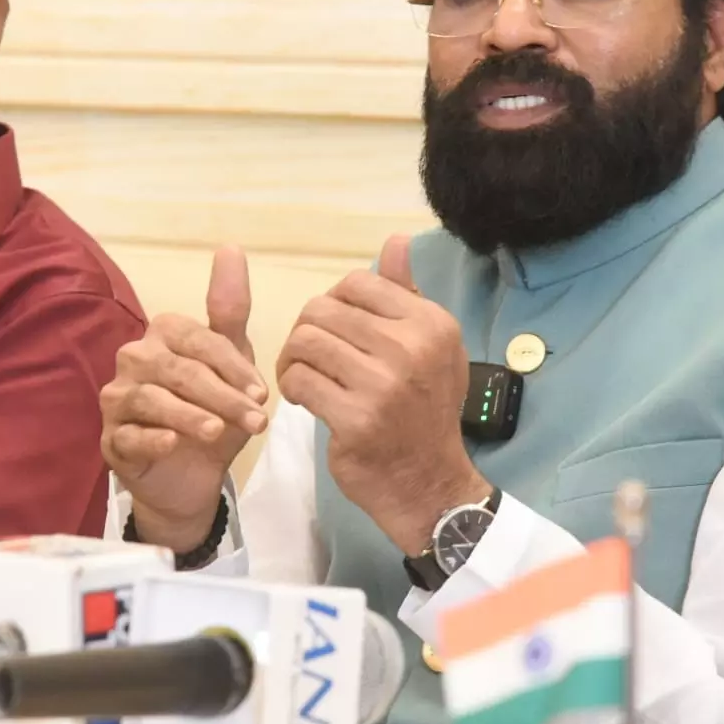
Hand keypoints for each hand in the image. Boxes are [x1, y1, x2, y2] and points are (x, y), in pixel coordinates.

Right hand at [100, 247, 269, 552]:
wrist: (193, 476)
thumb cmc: (213, 411)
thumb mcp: (231, 363)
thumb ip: (230, 310)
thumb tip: (230, 247)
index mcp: (163, 334)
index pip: (199, 341)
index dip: (233, 367)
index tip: (262, 395)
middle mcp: (133, 359)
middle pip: (178, 370)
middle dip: (221, 395)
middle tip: (256, 420)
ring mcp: (117, 399)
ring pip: (152, 400)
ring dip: (190, 415)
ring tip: (219, 432)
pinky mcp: (111, 439)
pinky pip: (128, 434)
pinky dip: (151, 438)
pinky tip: (174, 444)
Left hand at [276, 235, 489, 555]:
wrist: (428, 482)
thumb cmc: (424, 410)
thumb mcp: (430, 347)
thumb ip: (406, 294)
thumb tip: (396, 241)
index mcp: (431, 323)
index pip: (355, 284)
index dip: (333, 303)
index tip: (335, 332)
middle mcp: (412, 348)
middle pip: (322, 310)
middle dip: (306, 332)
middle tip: (310, 358)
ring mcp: (384, 385)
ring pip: (306, 342)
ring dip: (294, 360)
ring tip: (304, 377)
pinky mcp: (356, 419)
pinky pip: (299, 381)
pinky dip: (293, 388)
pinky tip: (305, 399)